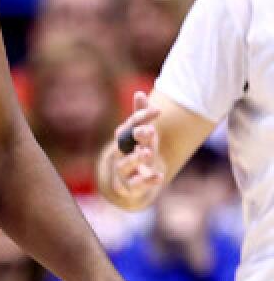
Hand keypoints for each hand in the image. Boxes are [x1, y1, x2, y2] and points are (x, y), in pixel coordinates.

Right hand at [102, 91, 165, 206]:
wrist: (128, 180)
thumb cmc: (136, 151)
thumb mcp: (142, 134)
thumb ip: (141, 116)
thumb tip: (139, 93)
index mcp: (123, 138)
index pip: (129, 125)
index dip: (142, 117)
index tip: (158, 110)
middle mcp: (119, 153)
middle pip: (123, 143)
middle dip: (136, 136)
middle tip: (150, 130)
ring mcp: (122, 171)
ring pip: (124, 165)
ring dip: (136, 159)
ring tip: (148, 153)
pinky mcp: (129, 187)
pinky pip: (135, 185)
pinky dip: (147, 181)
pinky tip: (160, 177)